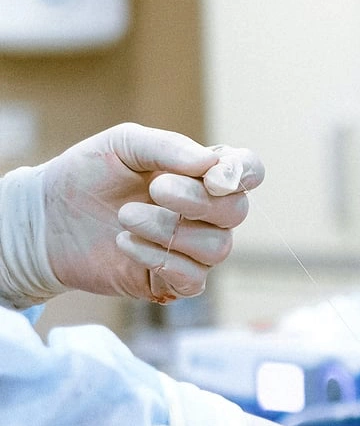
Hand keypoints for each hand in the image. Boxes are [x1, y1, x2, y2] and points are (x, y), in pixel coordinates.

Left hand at [41, 123, 263, 301]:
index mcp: (202, 174)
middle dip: (197, 200)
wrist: (44, 219)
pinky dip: (159, 258)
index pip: (249, 171)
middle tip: (154, 188)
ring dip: (170, 230)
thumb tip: (211, 164)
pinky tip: (125, 243)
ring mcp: (192, 248)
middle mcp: (206, 212)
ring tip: (126, 217)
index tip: (213, 176)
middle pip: (236, 211)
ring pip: (217, 247)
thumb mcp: (122, 145)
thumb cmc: (85, 176)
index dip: (242, 174)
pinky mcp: (172, 280)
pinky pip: (192, 277)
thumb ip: (168, 146)